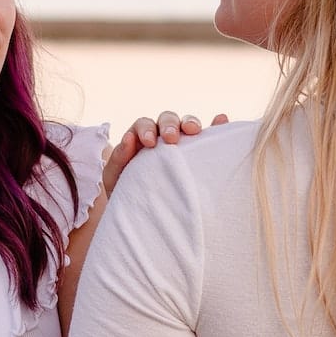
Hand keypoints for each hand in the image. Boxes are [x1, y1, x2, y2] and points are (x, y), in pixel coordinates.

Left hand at [104, 110, 228, 193]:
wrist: (141, 217)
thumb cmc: (125, 194)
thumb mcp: (114, 179)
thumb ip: (117, 159)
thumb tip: (128, 139)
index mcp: (140, 139)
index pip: (144, 124)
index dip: (146, 129)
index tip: (149, 143)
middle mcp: (162, 137)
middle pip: (167, 119)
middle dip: (169, 124)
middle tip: (171, 138)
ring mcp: (183, 145)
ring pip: (188, 124)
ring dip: (191, 122)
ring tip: (195, 131)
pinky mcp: (200, 155)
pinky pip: (210, 137)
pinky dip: (217, 126)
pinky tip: (221, 120)